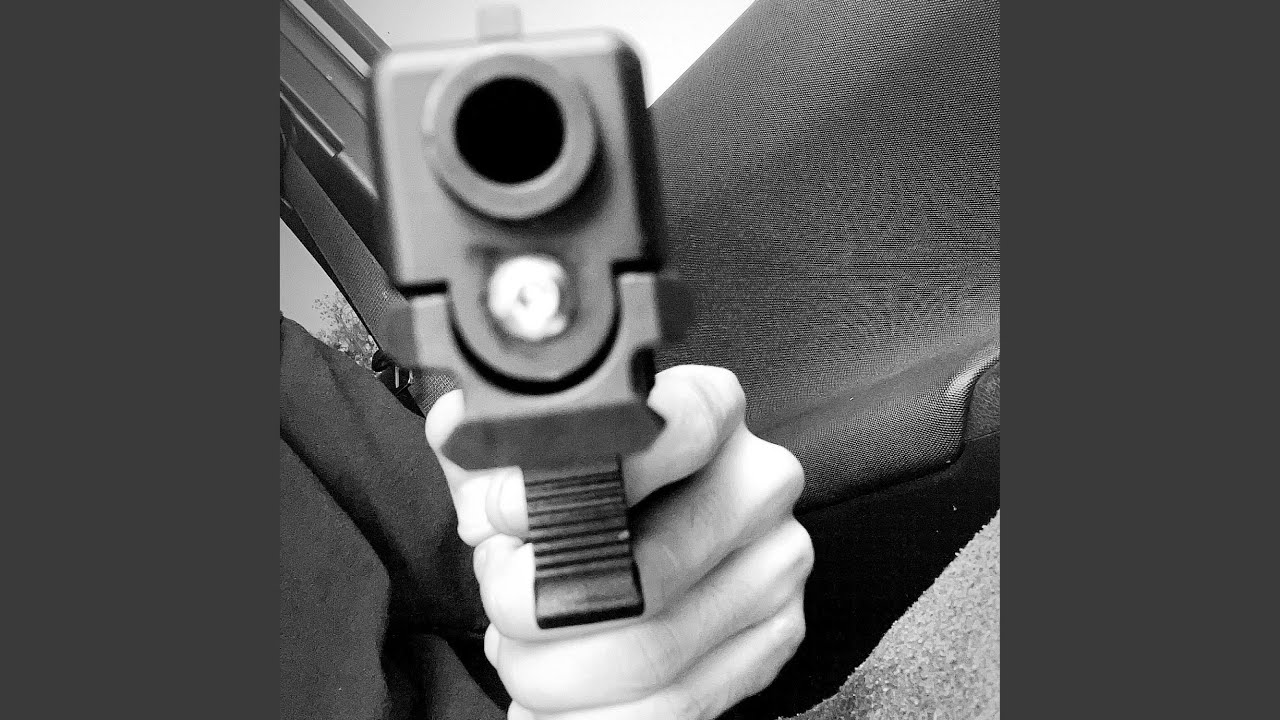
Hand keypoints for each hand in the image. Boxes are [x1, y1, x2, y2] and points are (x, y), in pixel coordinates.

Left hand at [425, 365, 812, 719]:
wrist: (638, 545)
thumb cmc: (581, 496)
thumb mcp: (526, 454)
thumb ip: (488, 438)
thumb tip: (462, 434)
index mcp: (710, 411)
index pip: (676, 429)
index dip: (574, 478)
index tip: (500, 515)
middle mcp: (758, 483)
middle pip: (646, 573)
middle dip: (537, 609)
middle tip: (500, 604)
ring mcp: (775, 566)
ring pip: (650, 654)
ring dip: (553, 673)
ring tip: (520, 656)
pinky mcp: (774, 640)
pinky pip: (675, 706)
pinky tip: (549, 703)